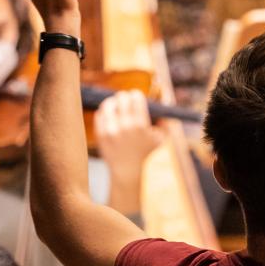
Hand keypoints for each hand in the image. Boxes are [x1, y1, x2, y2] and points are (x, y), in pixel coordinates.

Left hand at [96, 90, 163, 214]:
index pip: (136, 97)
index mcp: (141, 125)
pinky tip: (108, 115)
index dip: (136, 94)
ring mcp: (111, 130)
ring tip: (115, 105)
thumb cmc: (144, 153)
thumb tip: (164, 108)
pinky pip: (99, 115)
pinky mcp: (101, 135)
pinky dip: (104, 112)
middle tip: (125, 99)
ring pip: (108, 104)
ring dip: (112, 102)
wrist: (127, 170)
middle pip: (121, 97)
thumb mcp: (159, 140)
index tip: (136, 96)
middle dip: (124, 97)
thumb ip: (165, 124)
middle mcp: (126, 126)